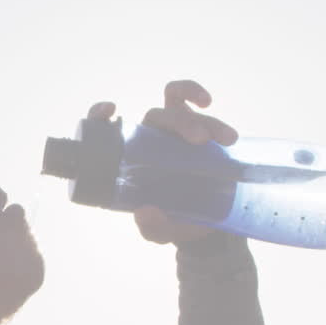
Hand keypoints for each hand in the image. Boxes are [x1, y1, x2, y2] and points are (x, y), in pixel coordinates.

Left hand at [91, 80, 239, 244]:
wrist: (205, 225)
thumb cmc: (174, 222)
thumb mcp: (161, 231)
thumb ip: (153, 227)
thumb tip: (144, 213)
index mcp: (128, 162)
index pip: (103, 131)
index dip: (99, 114)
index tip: (110, 111)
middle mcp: (145, 141)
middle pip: (154, 117)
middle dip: (181, 123)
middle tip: (202, 141)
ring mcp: (166, 132)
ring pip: (175, 111)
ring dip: (202, 120)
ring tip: (226, 140)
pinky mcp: (188, 125)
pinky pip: (184, 99)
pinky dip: (193, 92)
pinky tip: (206, 102)